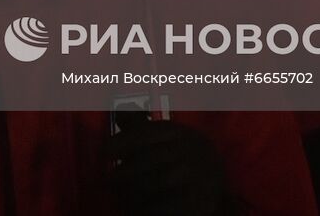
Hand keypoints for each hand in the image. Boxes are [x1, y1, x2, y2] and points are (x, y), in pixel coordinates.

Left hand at [106, 118, 234, 215]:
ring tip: (123, 193)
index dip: (122, 141)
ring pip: (156, 183)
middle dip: (124, 171)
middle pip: (149, 159)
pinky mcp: (201, 199)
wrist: (216, 185)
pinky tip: (140, 206)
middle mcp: (191, 150)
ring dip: (134, 190)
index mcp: (180, 132)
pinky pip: (167, 205)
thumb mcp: (168, 138)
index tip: (104, 151)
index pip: (147, 133)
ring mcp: (198, 175)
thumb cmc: (184, 157)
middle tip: (108, 179)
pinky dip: (149, 207)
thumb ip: (143, 128)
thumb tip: (118, 113)